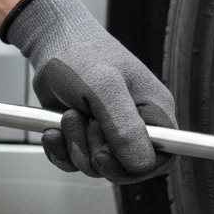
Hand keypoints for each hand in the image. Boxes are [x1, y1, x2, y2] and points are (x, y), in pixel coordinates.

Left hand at [2, 0, 175, 182]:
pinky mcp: (87, 137)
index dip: (134, 167)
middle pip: (124, 169)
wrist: (51, 44)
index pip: (162, 159)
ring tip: (69, 114)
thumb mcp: (105, 88)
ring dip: (74, 146)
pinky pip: (75, 163)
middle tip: (83, 120)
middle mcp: (137, 126)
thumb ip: (124, 127)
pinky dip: (60, 150)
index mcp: (155, 113)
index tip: (106, 154)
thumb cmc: (83, 55)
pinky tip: (54, 129)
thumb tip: (141, 165)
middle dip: (95, 153)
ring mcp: (110, 133)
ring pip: (96, 167)